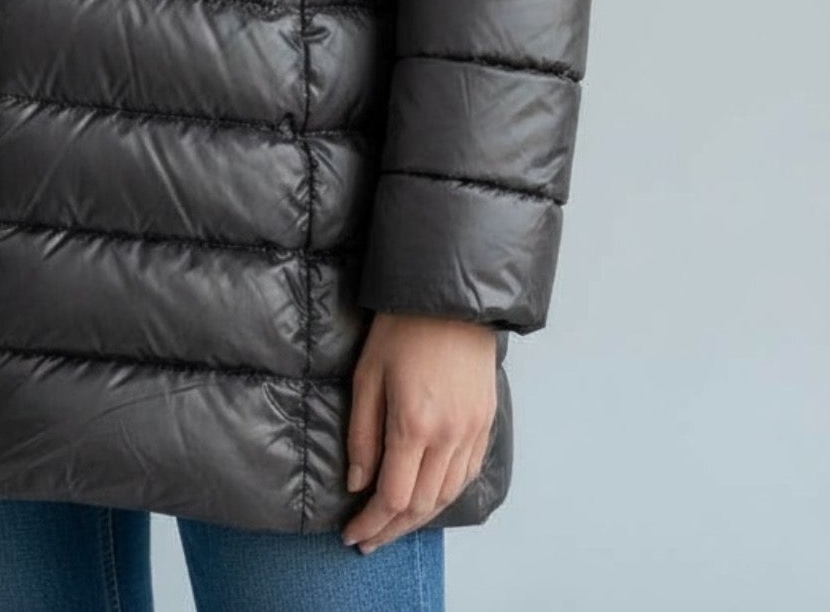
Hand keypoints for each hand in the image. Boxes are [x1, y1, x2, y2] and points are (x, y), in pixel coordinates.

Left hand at [342, 311, 495, 551]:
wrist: (450, 296)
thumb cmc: (401, 328)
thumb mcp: (367, 376)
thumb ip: (362, 434)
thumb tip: (357, 483)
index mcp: (415, 424)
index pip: (393, 497)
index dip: (371, 522)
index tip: (351, 534)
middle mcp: (449, 436)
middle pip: (422, 506)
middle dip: (392, 529)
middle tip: (367, 540)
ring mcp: (473, 431)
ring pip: (448, 495)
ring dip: (419, 518)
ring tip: (392, 525)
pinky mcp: (486, 421)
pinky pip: (467, 474)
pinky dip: (445, 494)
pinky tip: (427, 497)